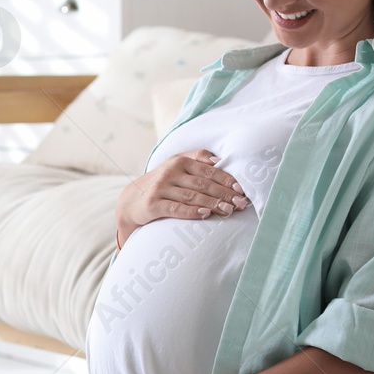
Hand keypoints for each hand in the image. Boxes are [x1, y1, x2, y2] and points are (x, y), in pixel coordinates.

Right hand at [115, 149, 249, 246]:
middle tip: (240, 203)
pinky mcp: (153, 204)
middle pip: (203, 184)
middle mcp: (170, 172)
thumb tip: (219, 160)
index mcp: (180, 161)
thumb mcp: (176, 164)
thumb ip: (196, 158)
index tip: (241, 189)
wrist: (132, 200)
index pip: (208, 170)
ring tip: (229, 211)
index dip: (226, 180)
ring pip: (192, 196)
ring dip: (213, 204)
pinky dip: (192, 212)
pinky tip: (206, 215)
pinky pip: (176, 209)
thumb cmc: (163, 182)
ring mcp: (161, 188)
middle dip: (224, 194)